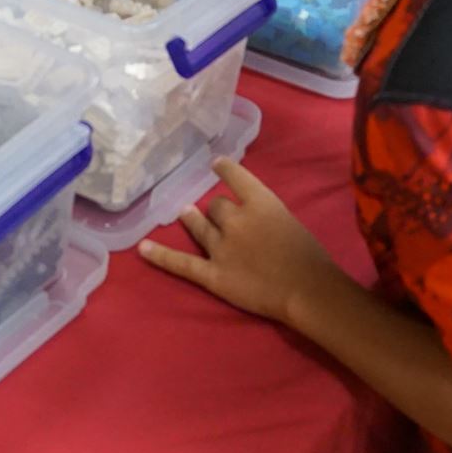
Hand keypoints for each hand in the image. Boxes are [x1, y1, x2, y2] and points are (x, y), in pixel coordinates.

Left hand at [137, 159, 345, 326]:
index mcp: (260, 202)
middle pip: (216, 206)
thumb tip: (249, 215)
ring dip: (192, 219)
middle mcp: (236, 219)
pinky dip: (160, 256)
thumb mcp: (289, 220)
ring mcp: (221, 247)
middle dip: (218, 211)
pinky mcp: (212, 274)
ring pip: (200, 225)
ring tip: (185, 213)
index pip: (235, 176)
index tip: (216, 163)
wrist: (307, 289)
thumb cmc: (308, 256)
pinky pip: (182, 263)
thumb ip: (265, 213)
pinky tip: (143, 249)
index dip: (224, 169)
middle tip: (220, 217)